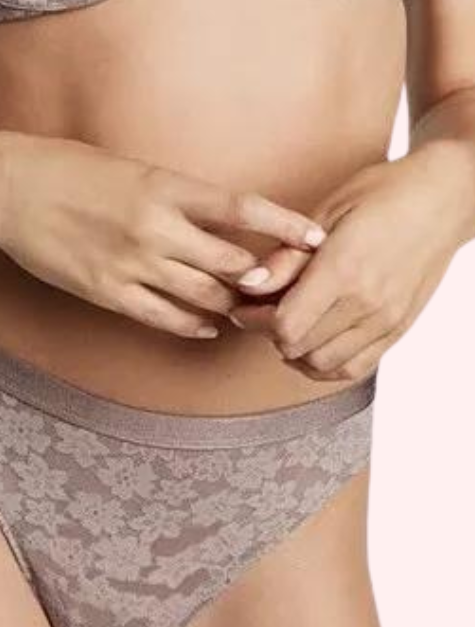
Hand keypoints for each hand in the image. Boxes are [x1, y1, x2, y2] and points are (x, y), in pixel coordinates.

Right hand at [0, 131, 325, 338]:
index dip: (284, 225)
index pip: (242, 208)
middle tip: (284, 289)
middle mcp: (155, 227)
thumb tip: (216, 219)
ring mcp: (131, 264)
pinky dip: (194, 324)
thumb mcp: (130, 169)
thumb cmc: (68, 170)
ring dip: (232, 305)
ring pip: (203, 295)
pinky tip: (208, 326)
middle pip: (231, 263)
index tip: (316, 238)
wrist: (8, 190)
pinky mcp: (107, 292)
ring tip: (248, 310)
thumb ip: (174, 195)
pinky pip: (163, 317)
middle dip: (263, 279)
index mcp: (165, 186)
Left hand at [227, 142, 473, 379]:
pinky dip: (324, 366)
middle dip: (268, 333)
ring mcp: (385, 320)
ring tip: (287, 326)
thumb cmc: (384, 194)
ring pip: (321, 365)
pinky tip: (312, 344)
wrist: (446, 198)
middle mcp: (367, 302)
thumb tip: (249, 286)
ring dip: (294, 352)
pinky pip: (352, 369)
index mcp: (345, 269)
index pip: (284, 325)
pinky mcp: (397, 330)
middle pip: (297, 347)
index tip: (244, 306)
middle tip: (260, 313)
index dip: (254, 320)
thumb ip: (286, 257)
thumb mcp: (327, 212)